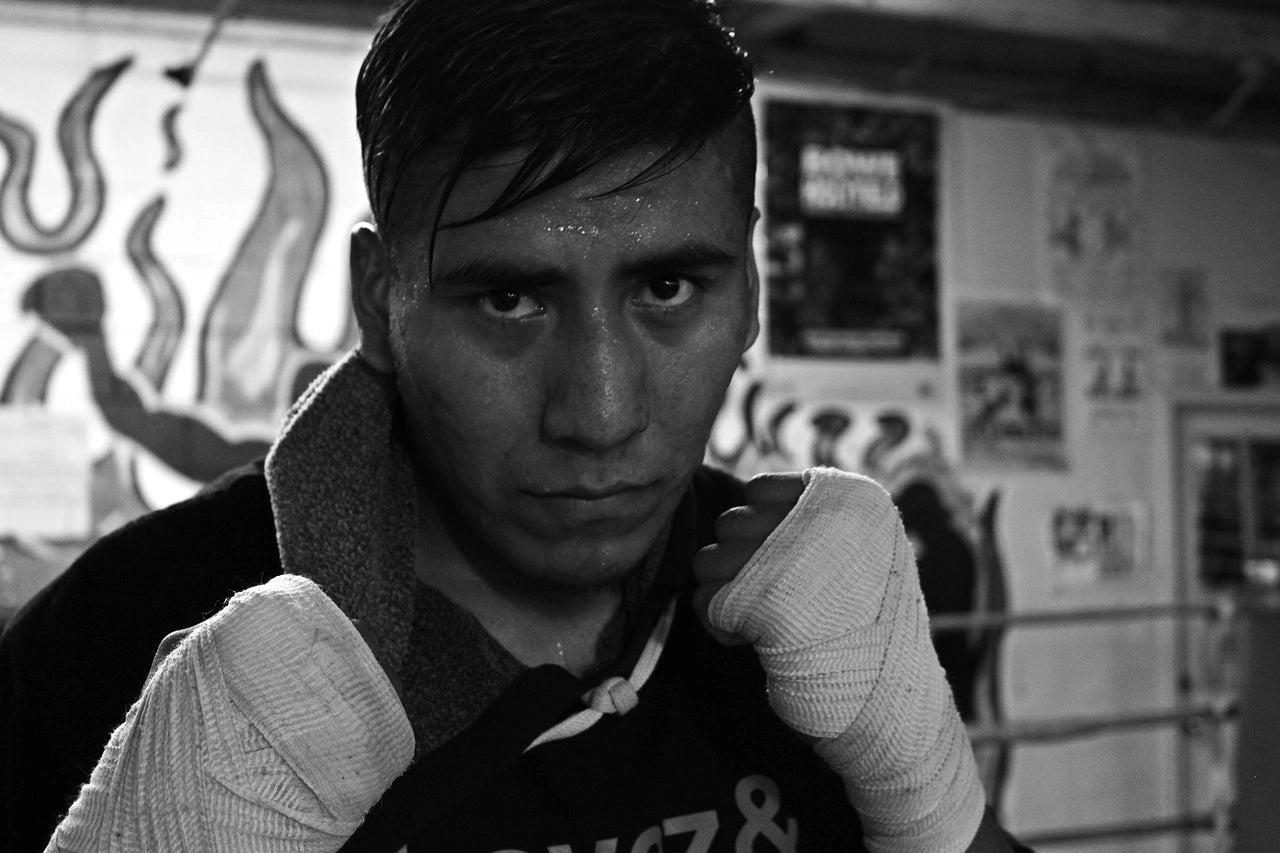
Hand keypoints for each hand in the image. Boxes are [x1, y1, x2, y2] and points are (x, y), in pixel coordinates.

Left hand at [694, 467, 984, 851]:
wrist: (889, 702)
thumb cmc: (869, 628)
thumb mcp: (865, 551)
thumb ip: (813, 518)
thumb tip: (745, 502)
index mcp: (850, 500)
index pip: (759, 489)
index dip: (759, 531)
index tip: (783, 565)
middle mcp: (821, 518)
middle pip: (729, 522)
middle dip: (736, 562)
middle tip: (768, 598)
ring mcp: (792, 559)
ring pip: (708, 559)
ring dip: (724, 593)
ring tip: (761, 619)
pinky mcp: (764, 604)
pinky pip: (705, 601)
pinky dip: (720, 625)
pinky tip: (754, 642)